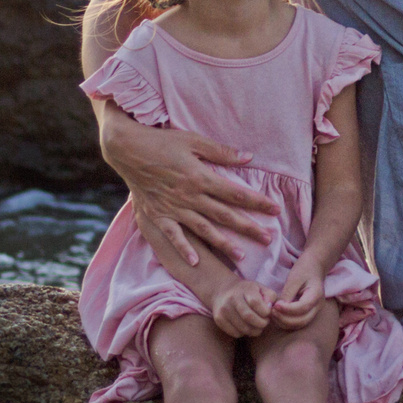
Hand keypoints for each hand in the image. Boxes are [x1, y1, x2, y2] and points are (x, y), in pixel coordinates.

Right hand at [101, 106, 280, 266]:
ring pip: (203, 229)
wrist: (128, 150)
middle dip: (248, 227)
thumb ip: (221, 152)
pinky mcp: (158, 215)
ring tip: (241, 255)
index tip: (274, 209)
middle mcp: (189, 196)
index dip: (257, 201)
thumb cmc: (162, 142)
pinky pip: (173, 235)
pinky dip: (183, 249)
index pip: (235, 192)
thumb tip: (249, 158)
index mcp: (200, 177)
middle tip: (268, 238)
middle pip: (224, 214)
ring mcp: (173, 208)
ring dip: (222, 243)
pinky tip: (195, 262)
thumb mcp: (193, 141)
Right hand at [212, 276, 275, 337]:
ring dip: (254, 331)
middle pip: (249, 317)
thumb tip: (269, 308)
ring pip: (242, 328)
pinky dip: (244, 333)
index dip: (265, 312)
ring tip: (257, 326)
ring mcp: (224, 309)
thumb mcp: (260, 288)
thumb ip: (270, 296)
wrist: (223, 290)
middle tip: (264, 323)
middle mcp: (232, 298)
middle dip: (261, 324)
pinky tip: (246, 326)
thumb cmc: (247, 291)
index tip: (268, 314)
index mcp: (245, 289)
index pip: (256, 302)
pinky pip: (235, 333)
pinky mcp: (219, 319)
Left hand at [271, 255, 327, 329]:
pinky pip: (299, 322)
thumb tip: (279, 308)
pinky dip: (287, 322)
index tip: (275, 305)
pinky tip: (278, 315)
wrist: (315, 265)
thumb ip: (288, 293)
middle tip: (271, 311)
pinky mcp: (309, 312)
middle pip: (302, 320)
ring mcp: (315, 310)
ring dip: (285, 322)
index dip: (287, 309)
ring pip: (300, 324)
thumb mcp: (295, 277)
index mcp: (316, 295)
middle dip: (284, 319)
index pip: (302, 308)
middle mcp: (318, 306)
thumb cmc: (305, 268)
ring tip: (272, 314)